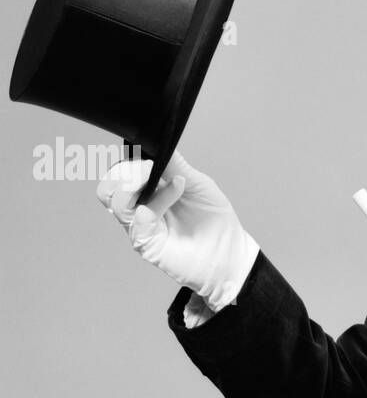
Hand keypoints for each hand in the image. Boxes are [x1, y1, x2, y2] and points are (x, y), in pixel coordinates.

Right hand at [96, 151, 258, 311]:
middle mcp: (138, 208)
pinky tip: (178, 191)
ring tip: (168, 180)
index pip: (118, 173)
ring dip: (137, 182)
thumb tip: (158, 143)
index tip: (151, 156)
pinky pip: (138, 217)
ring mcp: (139, 226)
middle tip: (150, 168)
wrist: (229, 253)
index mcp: (147, 192)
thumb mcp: (197, 182)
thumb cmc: (214, 222)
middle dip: (124, 171)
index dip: (129, 160)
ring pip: (113, 201)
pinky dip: (158, 199)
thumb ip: (175, 165)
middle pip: (107, 187)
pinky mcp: (145, 243)